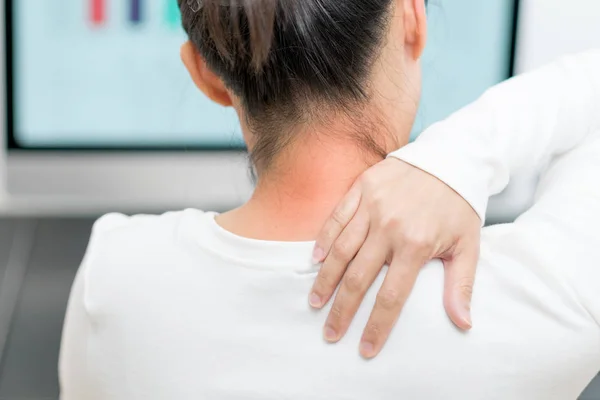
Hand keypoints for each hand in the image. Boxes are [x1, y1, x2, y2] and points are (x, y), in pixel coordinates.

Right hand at [309, 157, 480, 357]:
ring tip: (315, 302)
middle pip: (359, 278)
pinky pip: (337, 217)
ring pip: (341, 249)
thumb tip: (463, 323)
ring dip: (326, 279)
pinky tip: (316, 259)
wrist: (452, 156)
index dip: (377, 326)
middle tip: (330, 332)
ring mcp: (372, 206)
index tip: (365, 348)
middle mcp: (389, 227)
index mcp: (416, 244)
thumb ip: (460, 285)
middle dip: (342, 310)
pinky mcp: (362, 188)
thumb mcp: (468, 245)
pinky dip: (324, 239)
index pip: (391, 296)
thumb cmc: (459, 205)